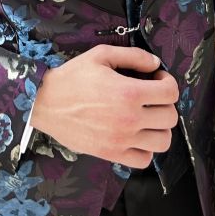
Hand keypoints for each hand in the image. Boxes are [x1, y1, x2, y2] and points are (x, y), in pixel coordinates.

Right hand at [29, 45, 178, 165]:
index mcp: (129, 92)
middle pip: (170, 117)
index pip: (170, 93)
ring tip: (147, 119)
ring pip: (163, 142)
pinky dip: (145, 149)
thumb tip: (156, 64)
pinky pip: (144, 160)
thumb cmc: (72, 77)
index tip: (157, 81)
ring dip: (160, 128)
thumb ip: (133, 56)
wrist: (44, 103)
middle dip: (164, 104)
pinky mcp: (112, 154)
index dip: (168, 84)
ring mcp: (122, 140)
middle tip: (151, 98)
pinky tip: (135, 136)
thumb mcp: (100, 55)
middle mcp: (130, 118)